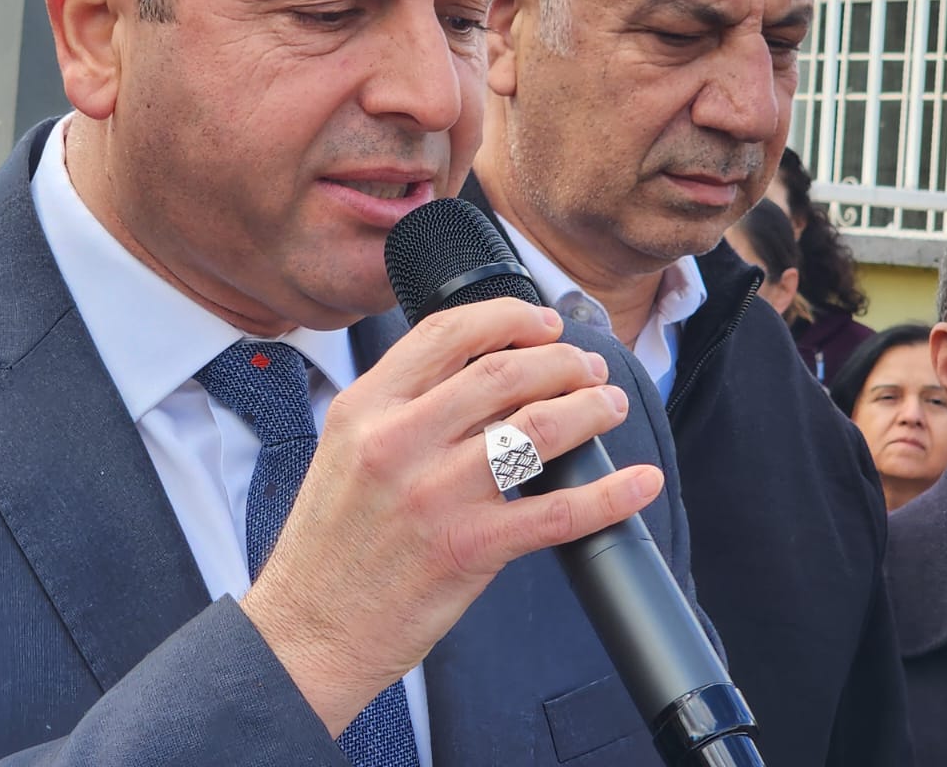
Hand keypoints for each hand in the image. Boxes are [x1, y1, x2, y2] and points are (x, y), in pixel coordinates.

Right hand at [239, 298, 662, 734]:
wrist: (309, 629)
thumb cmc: (329, 544)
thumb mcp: (344, 449)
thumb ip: (399, 407)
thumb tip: (477, 377)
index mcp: (365, 407)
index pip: (446, 333)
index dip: (508, 317)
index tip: (543, 322)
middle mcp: (397, 440)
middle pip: (504, 372)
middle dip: (563, 362)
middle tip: (589, 369)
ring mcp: (435, 493)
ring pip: (538, 429)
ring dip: (590, 409)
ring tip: (610, 406)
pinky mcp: (468, 548)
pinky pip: (558, 513)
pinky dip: (611, 494)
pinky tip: (637, 482)